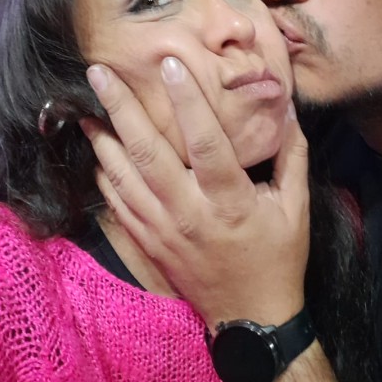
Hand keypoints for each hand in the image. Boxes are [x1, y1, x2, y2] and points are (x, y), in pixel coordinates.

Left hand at [82, 58, 309, 328]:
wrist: (251, 316)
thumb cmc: (277, 256)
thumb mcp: (295, 205)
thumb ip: (292, 153)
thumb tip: (285, 106)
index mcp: (230, 201)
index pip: (205, 142)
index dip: (188, 101)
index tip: (170, 64)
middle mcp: (189, 213)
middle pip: (149, 154)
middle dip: (122, 109)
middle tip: (101, 73)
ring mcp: (163, 230)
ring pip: (123, 177)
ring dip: (102, 139)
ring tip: (86, 107)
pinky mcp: (148, 242)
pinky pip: (117, 204)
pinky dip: (104, 175)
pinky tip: (97, 151)